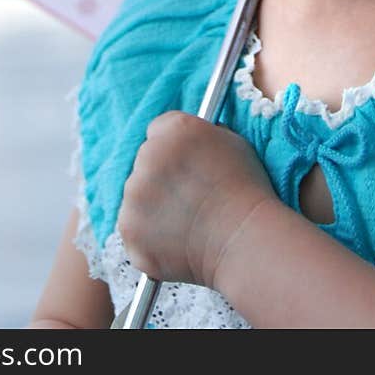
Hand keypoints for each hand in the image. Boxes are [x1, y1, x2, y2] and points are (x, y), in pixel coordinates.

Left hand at [116, 111, 276, 289]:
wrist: (244, 240)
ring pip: (137, 198)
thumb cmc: (246, 192)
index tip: (180, 167)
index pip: (158, 130)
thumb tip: (191, 147)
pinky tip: (176, 245)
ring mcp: (134, 192)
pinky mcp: (128, 228)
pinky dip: (148, 239)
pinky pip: (133, 231)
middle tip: (187, 202)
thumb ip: (202, 138)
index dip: (171, 150)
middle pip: (145, 163)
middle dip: (160, 180)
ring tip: (186, 227)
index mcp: (175, 129)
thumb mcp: (231, 144)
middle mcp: (148, 154)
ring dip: (152, 210)